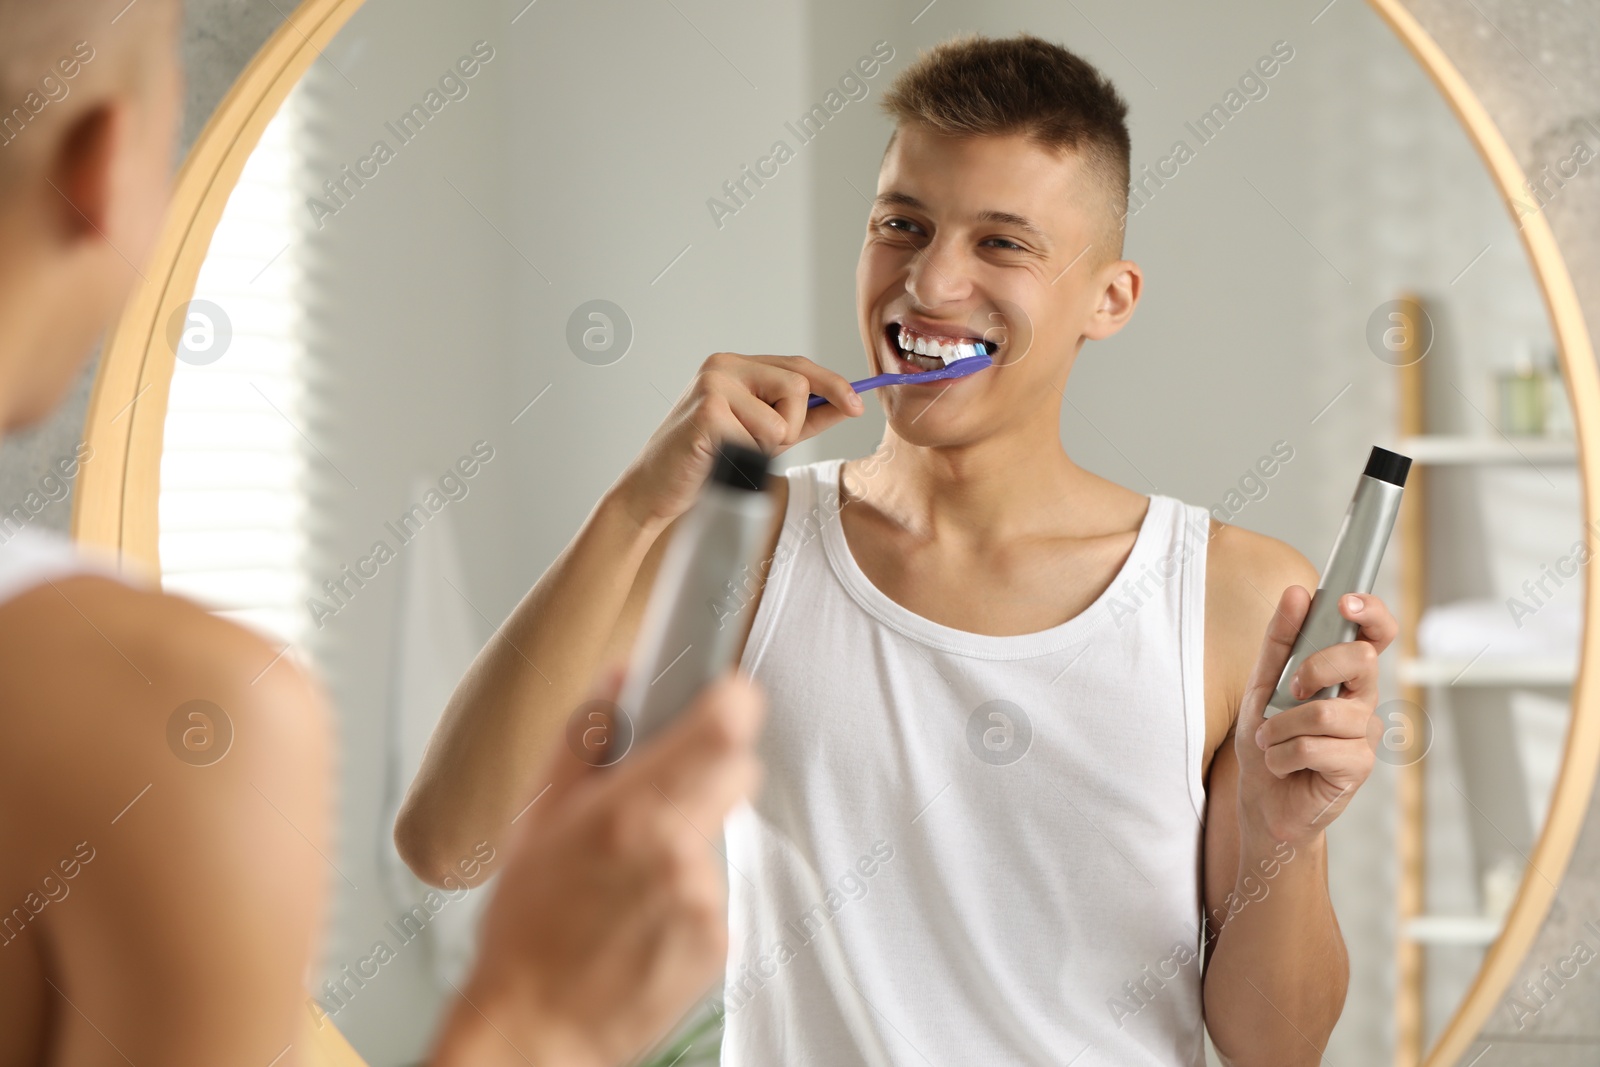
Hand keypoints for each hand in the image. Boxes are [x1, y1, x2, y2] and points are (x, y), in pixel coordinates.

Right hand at [432, 668, 764, 1066]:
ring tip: (629, 879)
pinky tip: (642, 916)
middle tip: (654, 797)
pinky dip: (687, 894)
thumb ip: (586, 738)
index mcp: (629, 812)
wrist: (535, 1029)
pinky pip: (715, 889)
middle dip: (705, 769)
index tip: (722, 693)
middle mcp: (675, 852)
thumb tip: (622, 676)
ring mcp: (703, 898)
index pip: (724, 726)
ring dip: (687, 841)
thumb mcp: (537, 818)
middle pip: (738, 770)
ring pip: (719, 834)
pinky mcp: (718, 938)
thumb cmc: (525, 929)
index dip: (730, 700)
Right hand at [612, 353, 863, 534]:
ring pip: (781, 420)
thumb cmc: (706, 463)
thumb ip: (803, 418)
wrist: (657, 490)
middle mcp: (723, 366)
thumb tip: (847, 404)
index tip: (857, 406)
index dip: (833, 384)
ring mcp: (712, 385)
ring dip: (766, 449)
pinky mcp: (708, 412)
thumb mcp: (763, 436)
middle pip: (798, 386)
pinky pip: (759, 440)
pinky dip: (746, 459)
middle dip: (792, 426)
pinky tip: (719, 459)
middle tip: (761, 446)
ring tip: (734, 454)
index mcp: (735, 366)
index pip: (797, 366)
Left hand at [1234, 589, 1397, 845]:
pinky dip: (1283, 755)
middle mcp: (1362, 700)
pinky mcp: (1358, 766)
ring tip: (1272, 742)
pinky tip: (1283, 764)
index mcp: (1344, 675)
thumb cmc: (1269, 741)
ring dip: (1281, 727)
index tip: (1345, 602)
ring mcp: (1364, 734)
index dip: (1371, 612)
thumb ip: (1279, 641)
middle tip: (1289, 691)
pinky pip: (1316, 747)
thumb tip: (1297, 594)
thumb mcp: (1262, 685)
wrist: (1262, 800)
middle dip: (1314, 667)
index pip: (1376, 634)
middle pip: (1361, 659)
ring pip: (1326, 712)